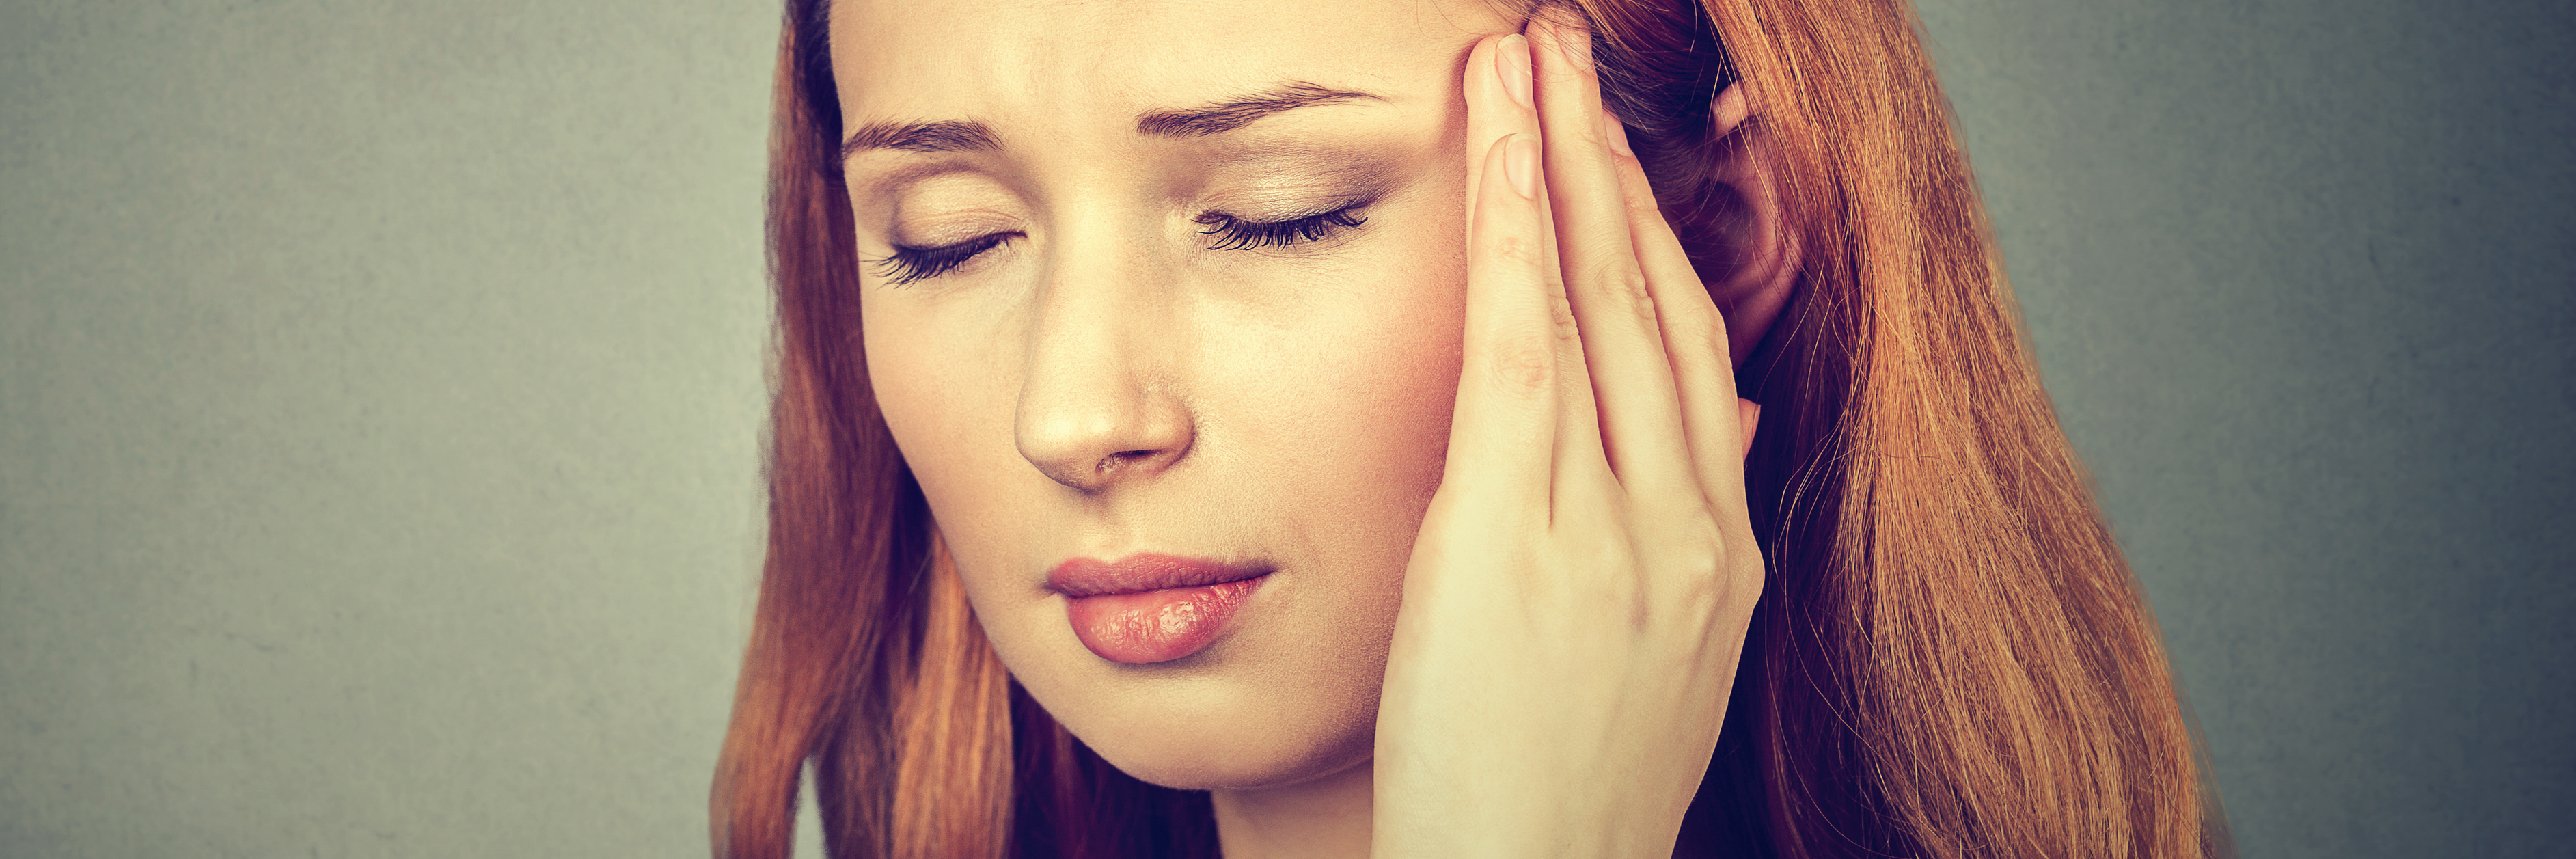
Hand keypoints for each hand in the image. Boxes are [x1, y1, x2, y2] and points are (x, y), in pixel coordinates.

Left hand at [1370, 17, 1764, 858]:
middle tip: (1570, 58)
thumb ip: (1688, 526)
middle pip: (1655, 302)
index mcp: (1719, 548)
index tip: (1615, 148)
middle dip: (1610, 165)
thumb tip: (1719, 422)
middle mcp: (1689, 524)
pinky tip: (1501, 156)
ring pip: (1596, 306)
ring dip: (1559, 167)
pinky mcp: (1523, 540)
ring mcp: (1619, 530)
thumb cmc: (1564, 781)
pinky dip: (1516, 242)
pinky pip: (1525, 355)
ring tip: (1528, 66)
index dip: (1652, 231)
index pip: (1693, 348)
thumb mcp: (1660, 651)